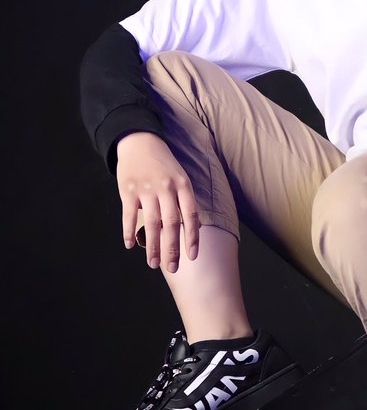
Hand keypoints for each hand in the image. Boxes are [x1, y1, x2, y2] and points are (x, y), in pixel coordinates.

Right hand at [116, 132, 198, 271]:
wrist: (139, 141)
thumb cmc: (164, 165)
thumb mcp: (181, 178)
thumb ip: (186, 202)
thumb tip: (196, 228)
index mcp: (183, 185)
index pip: (190, 216)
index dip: (192, 238)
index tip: (192, 257)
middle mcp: (166, 188)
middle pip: (171, 224)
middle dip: (172, 249)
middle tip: (172, 268)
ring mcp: (146, 189)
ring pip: (151, 224)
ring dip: (153, 246)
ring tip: (153, 264)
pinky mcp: (128, 190)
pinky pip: (129, 215)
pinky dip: (129, 231)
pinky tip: (131, 245)